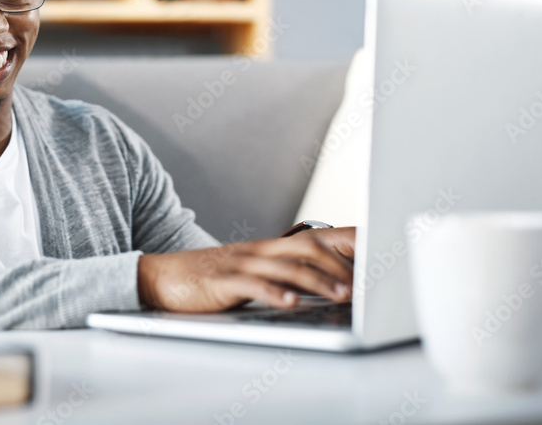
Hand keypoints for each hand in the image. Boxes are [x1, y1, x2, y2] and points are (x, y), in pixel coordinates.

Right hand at [137, 227, 354, 311]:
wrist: (163, 276)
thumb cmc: (214, 278)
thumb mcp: (254, 272)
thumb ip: (286, 274)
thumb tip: (328, 285)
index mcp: (271, 248)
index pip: (317, 238)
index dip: (347, 244)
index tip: (377, 255)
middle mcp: (260, 251)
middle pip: (307, 248)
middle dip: (339, 265)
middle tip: (364, 285)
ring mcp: (241, 264)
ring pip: (285, 267)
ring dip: (317, 281)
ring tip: (340, 295)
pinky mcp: (222, 282)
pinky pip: (252, 285)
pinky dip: (274, 293)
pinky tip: (290, 302)